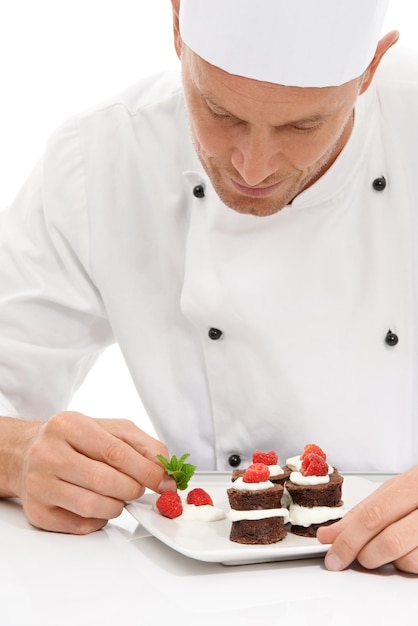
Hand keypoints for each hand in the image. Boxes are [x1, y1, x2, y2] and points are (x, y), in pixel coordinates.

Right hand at [16, 411, 175, 533]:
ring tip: (119, 496)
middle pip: (104, 481)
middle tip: (139, 489)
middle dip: (132, 489)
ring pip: (92, 506)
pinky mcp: (37, 512)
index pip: (115, 452)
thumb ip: (142, 445)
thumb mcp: (109, 429)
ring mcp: (39, 484)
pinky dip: (99, 519)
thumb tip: (165, 470)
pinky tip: (98, 504)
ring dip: (117, 506)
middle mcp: (48, 453)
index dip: (146, 470)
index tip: (164, 481)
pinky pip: (80, 525)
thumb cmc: (74, 440)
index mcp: (68, 426)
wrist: (26, 453)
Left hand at [317, 467, 417, 573]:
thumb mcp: (392, 491)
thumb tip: (329, 535)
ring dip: (386, 561)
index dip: (349, 538)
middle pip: (389, 540)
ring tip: (383, 548)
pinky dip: (405, 564)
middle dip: (363, 553)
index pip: (372, 515)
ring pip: (406, 559)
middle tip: (352, 556)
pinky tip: (404, 550)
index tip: (333, 554)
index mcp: (413, 484)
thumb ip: (361, 513)